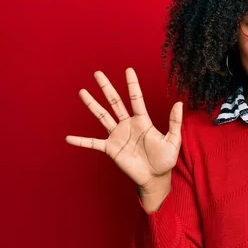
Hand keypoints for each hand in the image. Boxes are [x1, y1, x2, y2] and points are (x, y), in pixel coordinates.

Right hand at [65, 68, 182, 192]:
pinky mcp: (111, 149)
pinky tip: (68, 138)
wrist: (155, 178)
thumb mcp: (173, 140)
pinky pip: (93, 143)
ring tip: (82, 92)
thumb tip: (179, 103)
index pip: (136, 98)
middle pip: (115, 102)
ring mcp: (118, 136)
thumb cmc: (165, 160)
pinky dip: (81, 141)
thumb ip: (175, 122)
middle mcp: (128, 125)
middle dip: (106, 87)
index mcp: (143, 121)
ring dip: (92, 105)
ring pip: (102, 116)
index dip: (132, 84)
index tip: (128, 70)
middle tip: (98, 73)